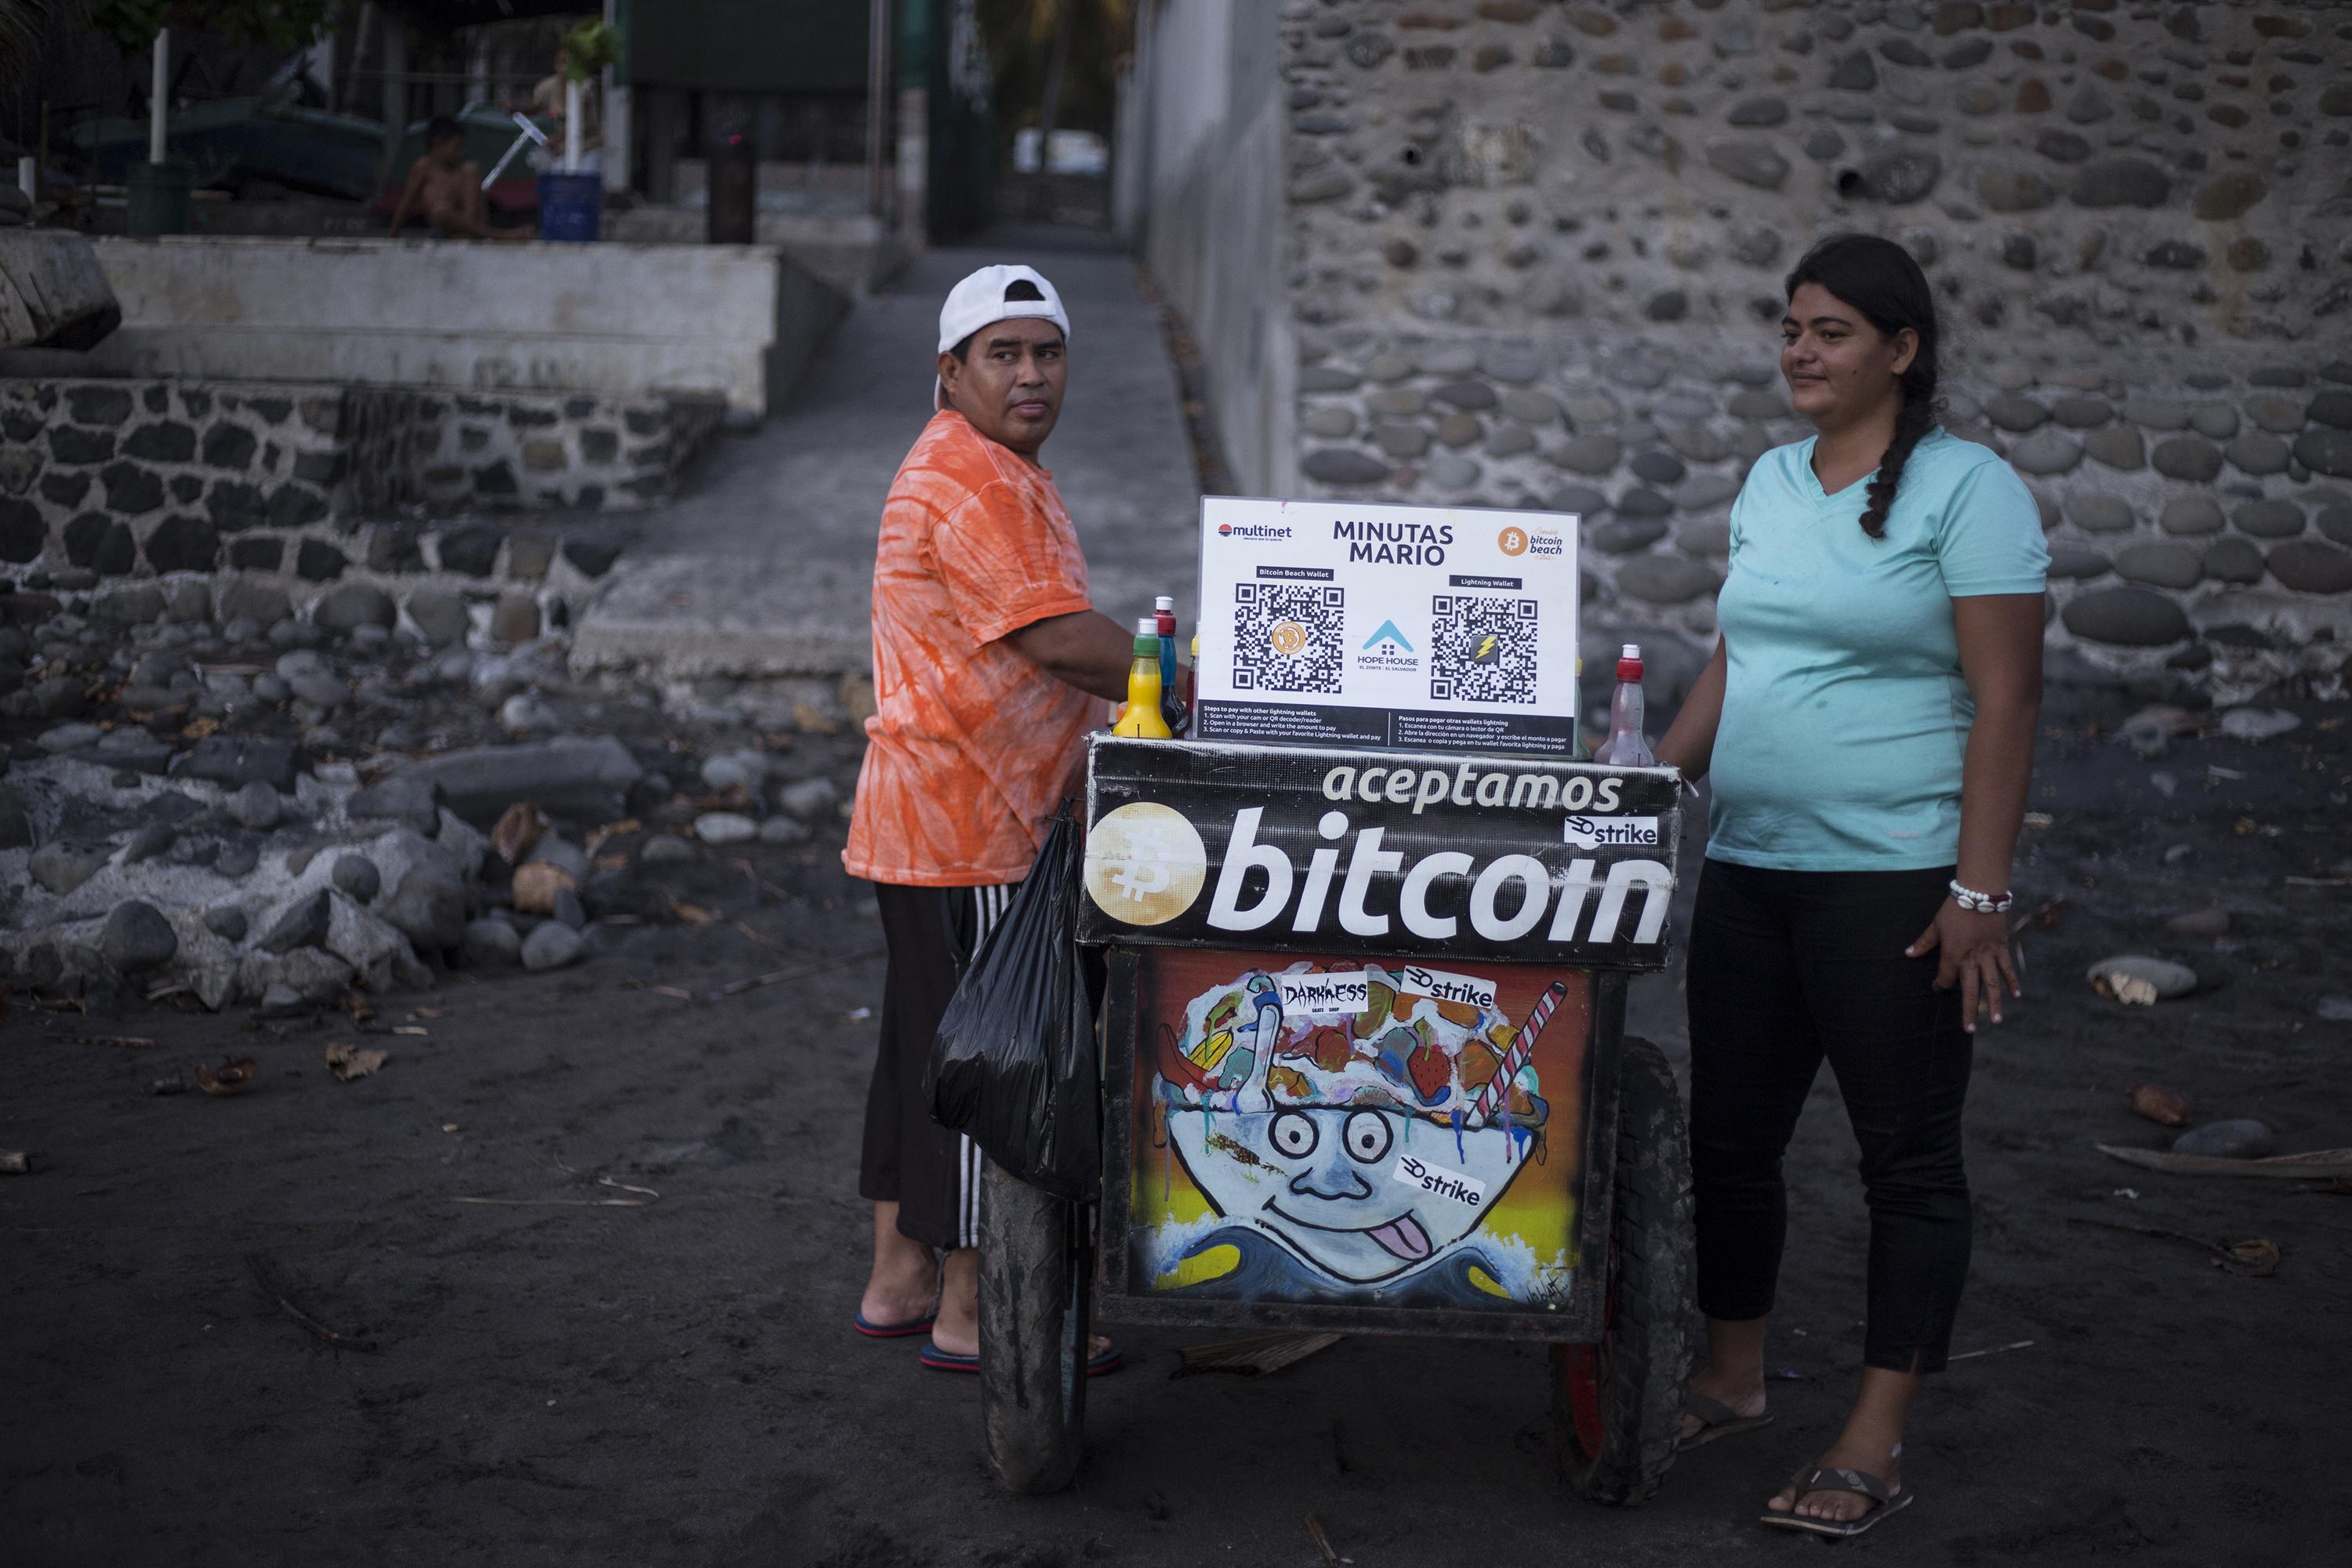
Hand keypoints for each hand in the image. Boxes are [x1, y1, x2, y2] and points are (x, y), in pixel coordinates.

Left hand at [1906, 896, 2018, 1032]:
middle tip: (1969, 1030)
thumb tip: (1908, 954)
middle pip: (1971, 990)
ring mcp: (1989, 956)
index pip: (1945, 978)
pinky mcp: (2001, 948)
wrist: (1980, 894)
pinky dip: (2013, 981)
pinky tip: (2016, 995)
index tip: (1937, 987)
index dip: (1939, 985)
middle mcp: (1972, 960)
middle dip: (1970, 1011)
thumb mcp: (1936, 925)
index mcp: (1953, 955)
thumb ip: (1924, 942)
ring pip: (1993, 984)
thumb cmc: (1954, 909)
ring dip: (1995, 1003)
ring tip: (1996, 1021)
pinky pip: (2008, 968)